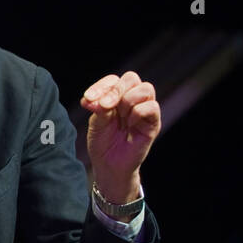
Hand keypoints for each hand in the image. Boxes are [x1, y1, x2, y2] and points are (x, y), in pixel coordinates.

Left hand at [80, 71, 160, 204]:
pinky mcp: (153, 124)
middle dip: (116, 90)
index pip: (114, 80)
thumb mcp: (96, 123)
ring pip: (146, 88)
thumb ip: (97, 108)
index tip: (88, 99)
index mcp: (116, 97)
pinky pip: (152, 107)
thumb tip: (92, 98)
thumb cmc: (102, 142)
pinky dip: (138, 112)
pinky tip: (129, 123)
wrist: (109, 165)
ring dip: (128, 99)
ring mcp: (144, 111)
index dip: (102, 86)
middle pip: (131, 78)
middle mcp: (132, 101)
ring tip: (119, 116)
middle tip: (104, 106)